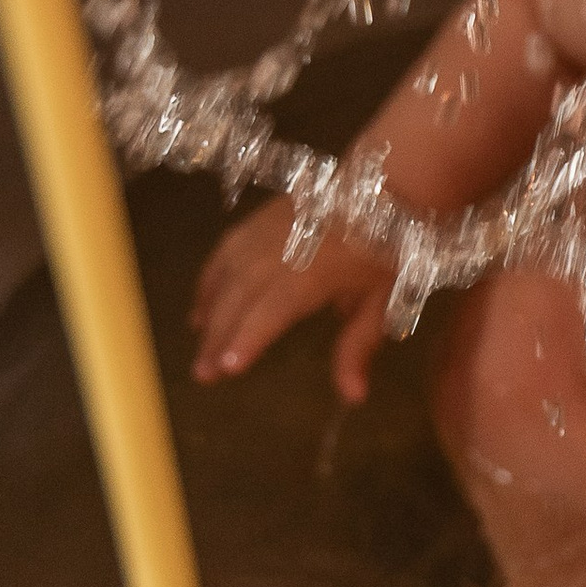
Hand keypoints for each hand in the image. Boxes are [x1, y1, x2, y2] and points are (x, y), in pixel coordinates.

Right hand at [192, 195, 393, 400]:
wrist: (380, 188)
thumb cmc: (385, 249)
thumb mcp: (381, 302)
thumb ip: (358, 348)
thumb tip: (353, 398)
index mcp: (311, 276)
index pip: (271, 312)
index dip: (248, 339)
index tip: (227, 367)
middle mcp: (278, 254)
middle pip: (239, 301)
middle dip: (219, 339)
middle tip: (203, 375)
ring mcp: (264, 235)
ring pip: (225, 279)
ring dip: (210, 316)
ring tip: (200, 350)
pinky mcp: (257, 222)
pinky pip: (223, 254)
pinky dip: (208, 282)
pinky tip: (202, 308)